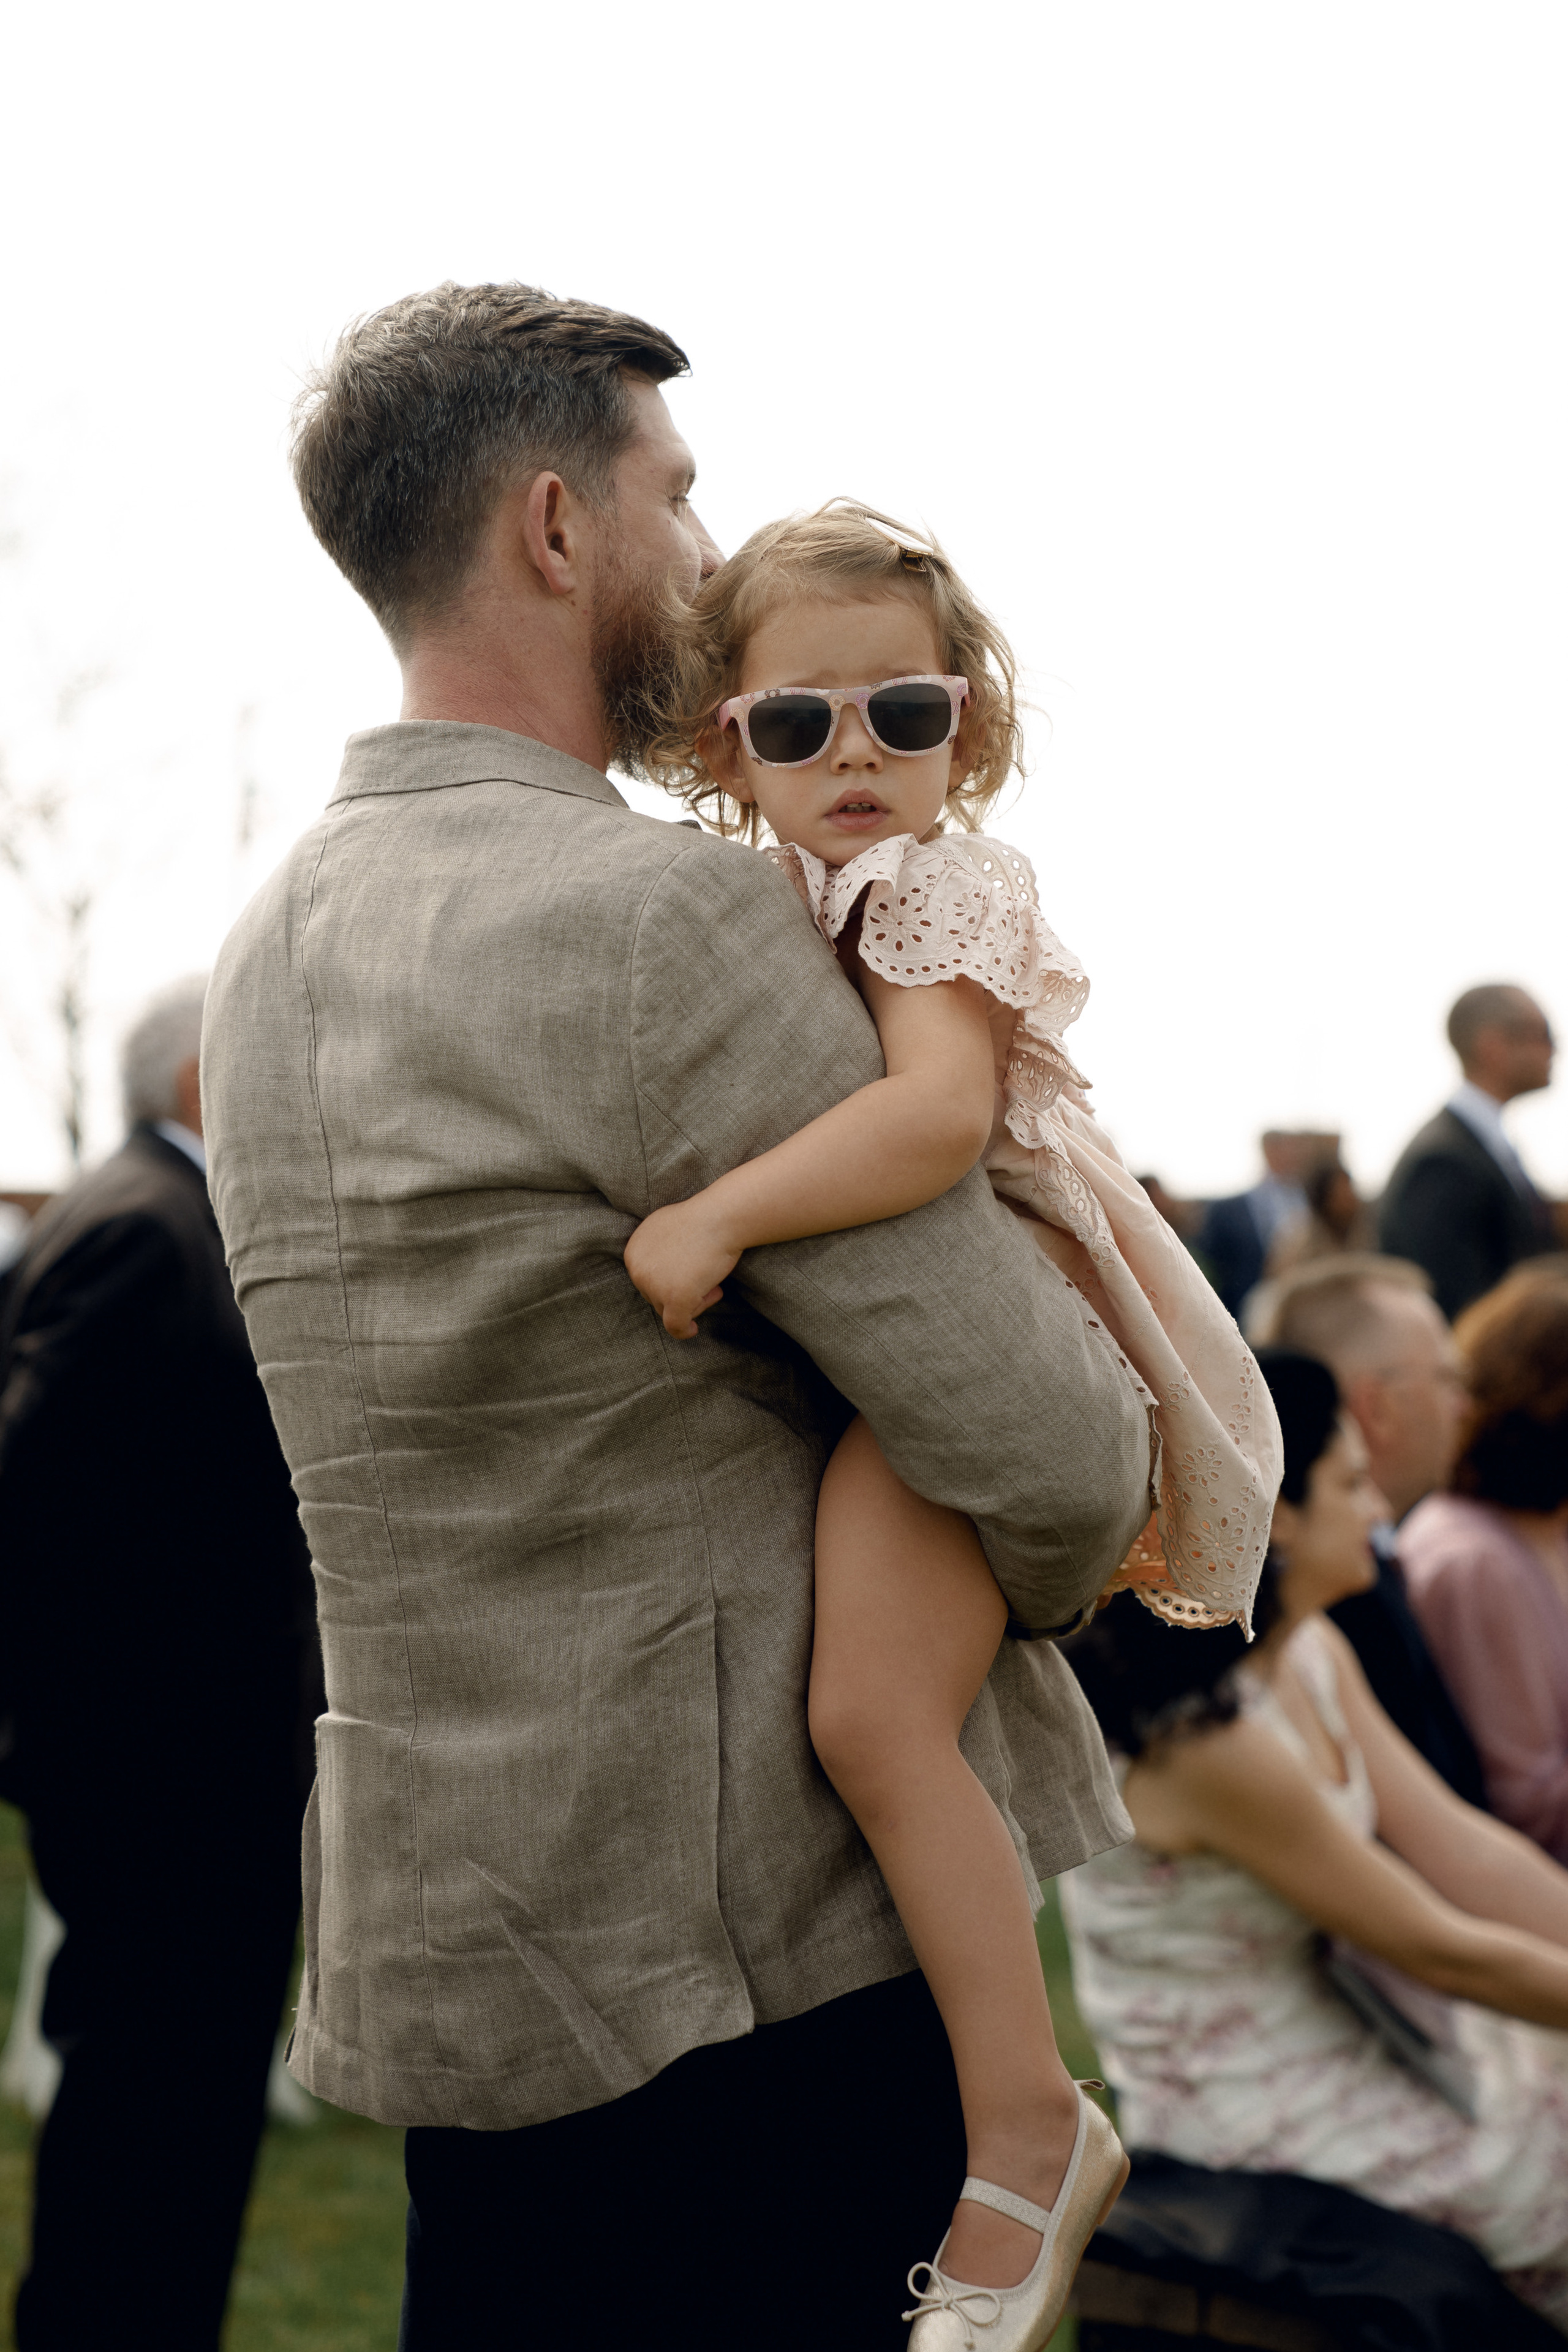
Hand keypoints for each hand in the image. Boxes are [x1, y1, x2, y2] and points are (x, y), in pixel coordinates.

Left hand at [624, 1199, 742, 1337]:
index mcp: (633, 1252)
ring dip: (692, 1304)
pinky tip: (693, 1330)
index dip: (670, 1281)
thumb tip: (662, 1268)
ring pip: (669, 1311)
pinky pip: (676, 1326)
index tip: (690, 1274)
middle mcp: (637, 1270)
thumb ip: (657, 1251)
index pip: (648, 1280)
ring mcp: (655, 1286)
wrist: (720, 1217)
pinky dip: (684, 1330)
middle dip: (681, 1293)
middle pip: (656, 1297)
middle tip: (707, 1282)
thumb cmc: (702, 1220)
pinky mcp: (675, 1299)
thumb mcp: (666, 1230)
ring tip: (713, 1286)